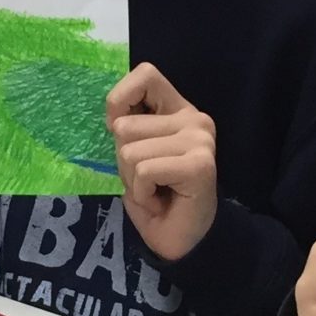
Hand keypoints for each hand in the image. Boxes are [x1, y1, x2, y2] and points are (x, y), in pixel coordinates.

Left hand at [107, 63, 218, 262]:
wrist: (183, 241)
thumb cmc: (156, 196)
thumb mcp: (133, 152)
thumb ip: (127, 126)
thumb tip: (115, 119)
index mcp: (178, 110)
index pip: (145, 74)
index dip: (120, 99)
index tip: (119, 130)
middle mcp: (194, 119)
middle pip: (125, 125)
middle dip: (124, 160)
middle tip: (147, 180)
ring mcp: (200, 140)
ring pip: (130, 151)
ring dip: (132, 180)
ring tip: (154, 191)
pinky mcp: (199, 164)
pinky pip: (144, 171)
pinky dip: (141, 192)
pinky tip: (160, 200)